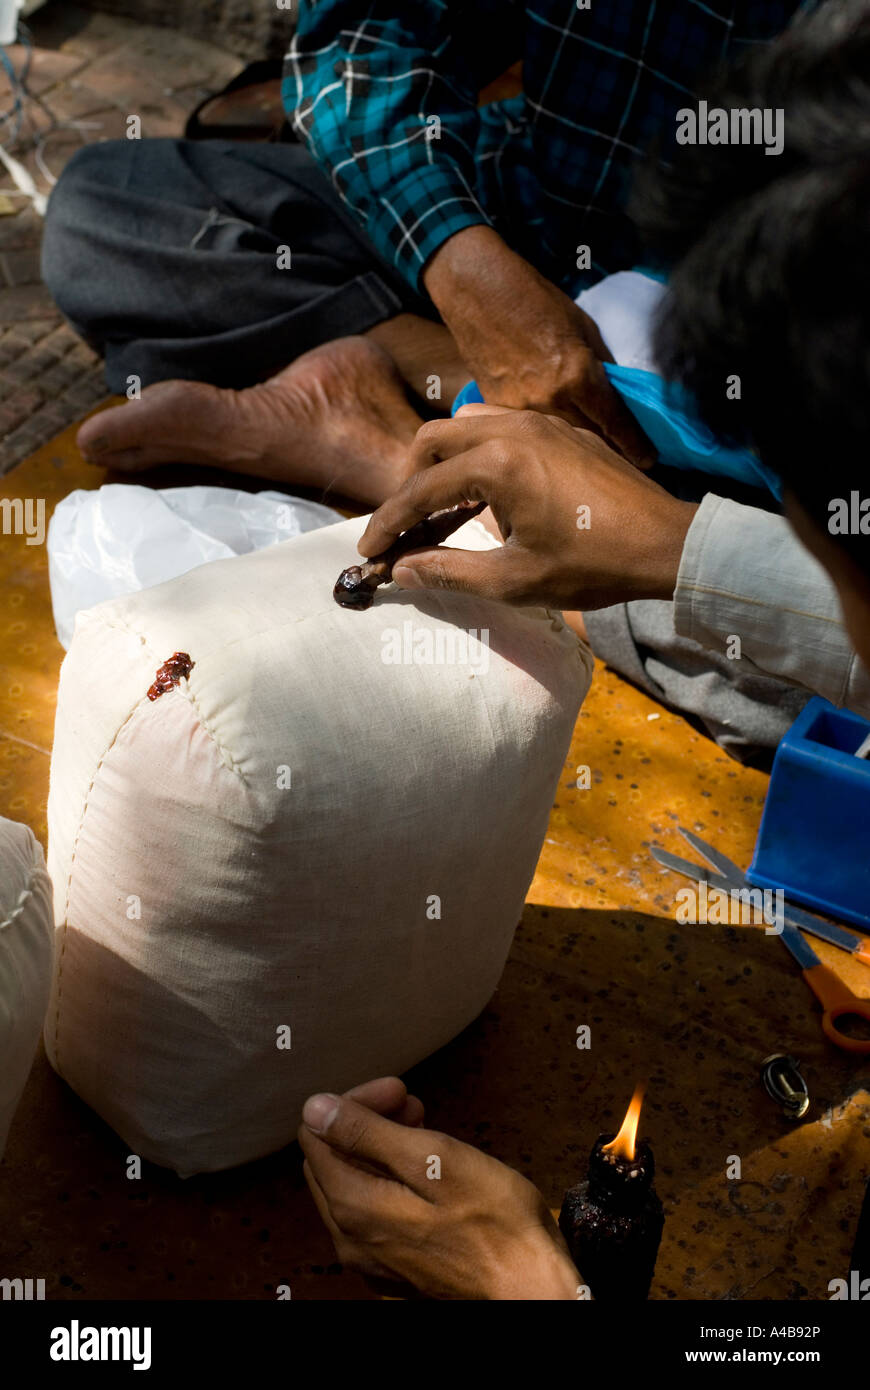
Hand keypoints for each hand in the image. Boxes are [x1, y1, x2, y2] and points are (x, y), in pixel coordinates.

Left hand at [299, 1080, 580, 1299]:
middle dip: (366, 1122)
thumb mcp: (433, 1158)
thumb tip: (315, 1108)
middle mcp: (350, 1238)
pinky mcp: (395, 1269)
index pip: (318, 1134)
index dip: (356, 1102)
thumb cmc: (495, 1222)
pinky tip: (426, 1174)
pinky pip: (374, 1215)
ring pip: (353, 1186)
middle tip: (412, 1106)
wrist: (531, 1287)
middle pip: (332, 1160)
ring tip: (423, 1132)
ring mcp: (371, 1259)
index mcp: (353, 1206)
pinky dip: (390, 1183)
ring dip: (379, 1150)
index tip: (399, 1091)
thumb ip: (367, 1133)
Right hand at [359, 406, 697, 609]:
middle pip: (432, 440)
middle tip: (404, 526)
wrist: (666, 544)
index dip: (389, 524)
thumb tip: (402, 571)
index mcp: (497, 464)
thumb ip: (449, 571)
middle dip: (408, 483)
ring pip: (466, 424)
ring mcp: (540, 423)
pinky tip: (487, 495)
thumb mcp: (514, 580)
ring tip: (441, 507)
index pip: (421, 490)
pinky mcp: (562, 430)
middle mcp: (513, 429)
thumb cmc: (593, 565)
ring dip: (442, 461)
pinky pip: (501, 427)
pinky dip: (477, 454)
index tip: (370, 550)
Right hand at [423, 226, 654, 467]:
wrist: (479, 291)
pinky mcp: (497, 411)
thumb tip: (618, 395)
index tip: (648, 460)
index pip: (616, 423)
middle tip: (623, 456)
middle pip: (589, 440)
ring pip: (556, 442)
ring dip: (575, 447)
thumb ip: (601, 366)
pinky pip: (527, 431)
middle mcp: (550, 400)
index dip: (635, 445)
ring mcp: (520, 409)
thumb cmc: (535, 301)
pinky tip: (549, 437)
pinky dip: (541, 434)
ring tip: (588, 452)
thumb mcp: (583, 327)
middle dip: (609, 449)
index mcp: (577, 376)